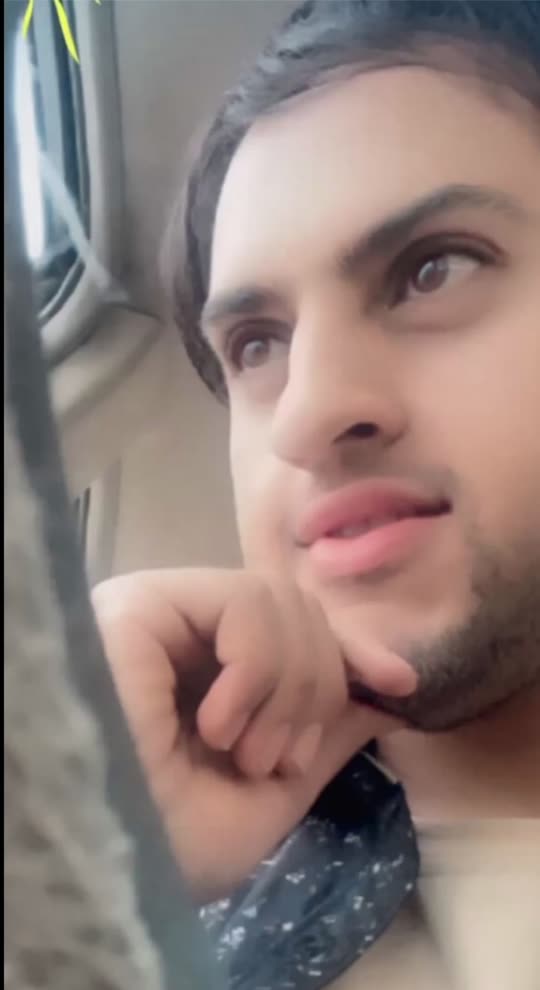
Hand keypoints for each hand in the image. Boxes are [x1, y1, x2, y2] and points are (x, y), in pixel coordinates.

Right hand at [92, 569, 414, 902]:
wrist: (108, 861)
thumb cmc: (170, 846)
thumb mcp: (268, 798)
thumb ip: (324, 739)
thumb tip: (386, 697)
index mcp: (208, 672)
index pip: (297, 627)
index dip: (352, 651)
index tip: (399, 684)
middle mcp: (183, 631)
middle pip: (299, 611)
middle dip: (318, 688)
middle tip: (280, 760)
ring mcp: (163, 611)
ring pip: (280, 601)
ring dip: (288, 689)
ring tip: (246, 752)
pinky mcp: (143, 603)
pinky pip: (244, 602)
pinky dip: (256, 670)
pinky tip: (218, 723)